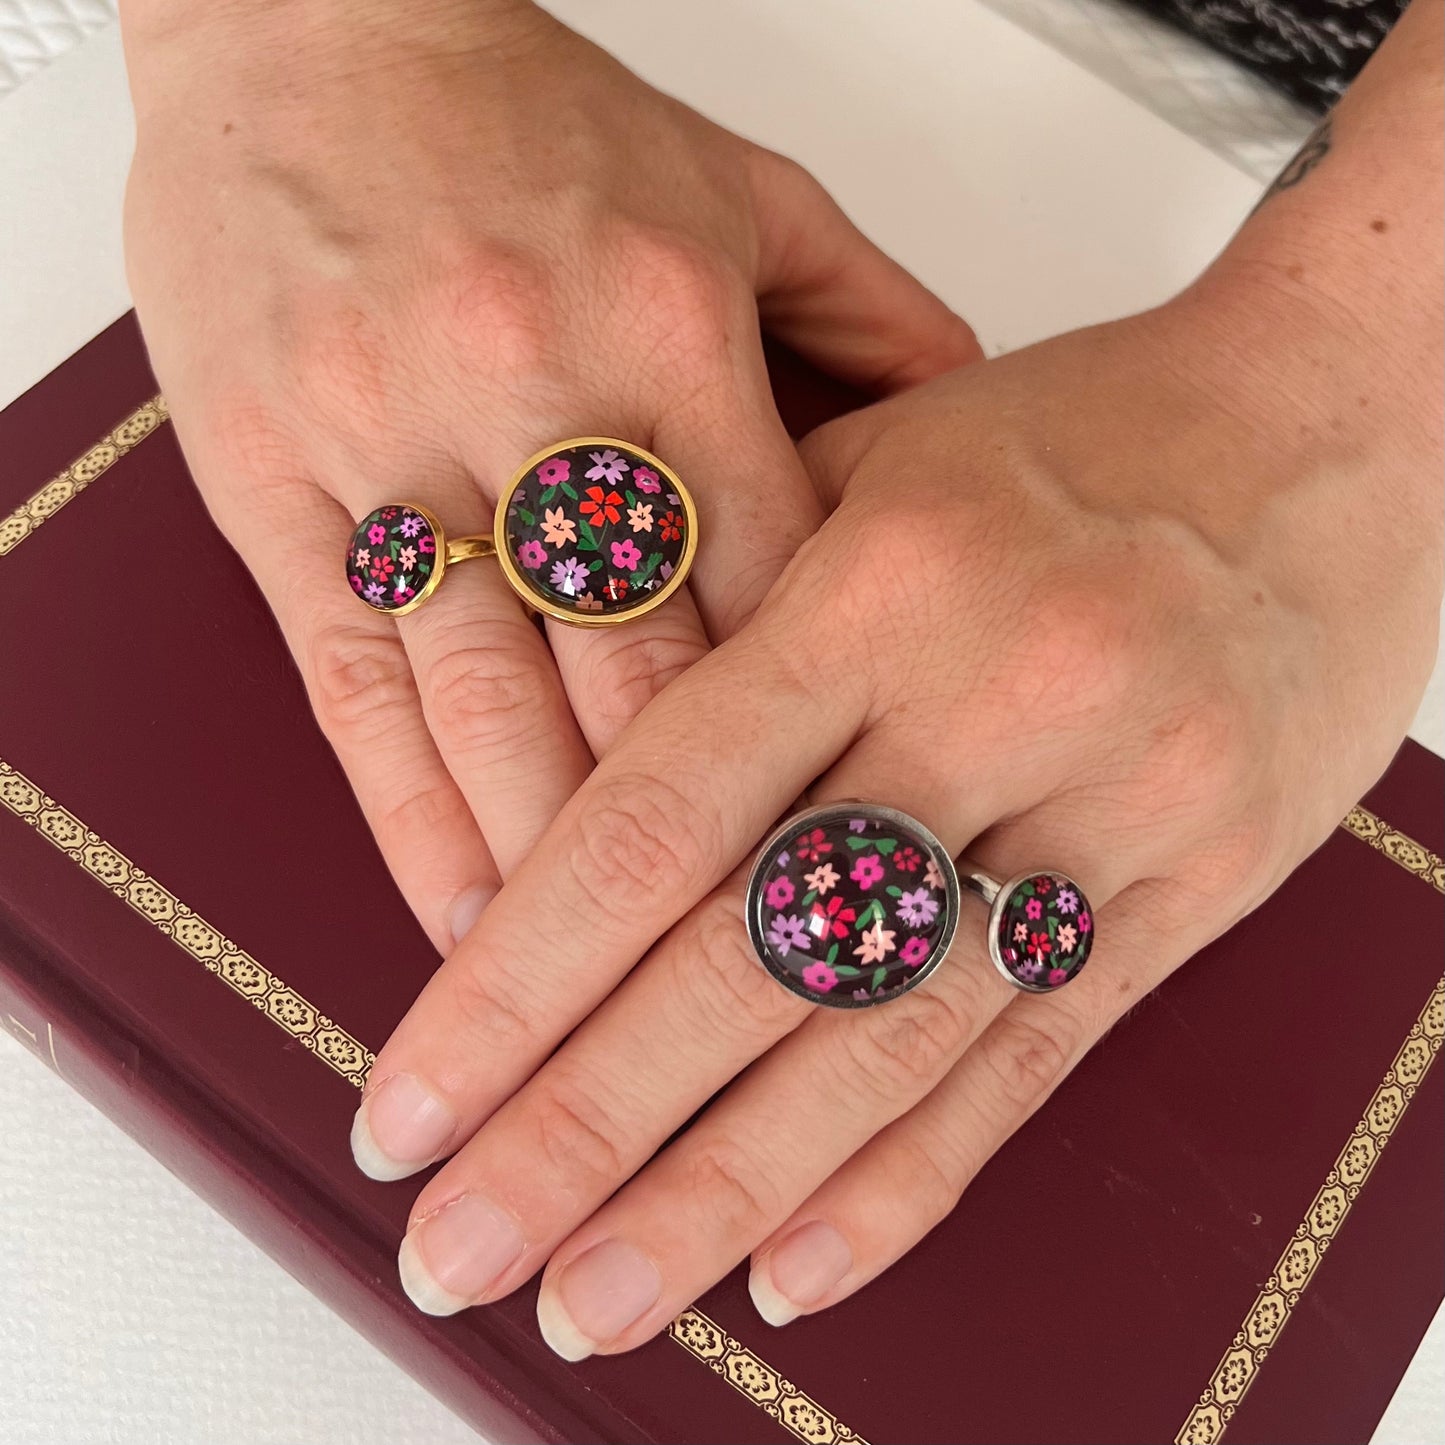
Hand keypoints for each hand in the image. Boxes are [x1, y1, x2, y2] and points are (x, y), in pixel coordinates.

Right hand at [119, 0, 977, 955]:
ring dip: (557, 885)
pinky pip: (359, 690)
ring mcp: (397, 453)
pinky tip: (462, 923)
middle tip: (759, 1003)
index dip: (824, 755)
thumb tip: (969, 431)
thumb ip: (866, 323)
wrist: (311, 27)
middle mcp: (538, 402)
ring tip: (607, 1017)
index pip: (777, 596)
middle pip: (644, 686)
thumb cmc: (526, 119)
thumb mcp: (739, 191)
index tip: (864, 876)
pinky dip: (412, 822)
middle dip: (709, 868)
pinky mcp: (279, 492)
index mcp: (672, 334)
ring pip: (495, 714)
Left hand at [356, 264, 1439, 1350]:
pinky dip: (910, 1178)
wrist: (1330, 428)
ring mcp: (1112, 807)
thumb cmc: (1078, 438)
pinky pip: (1037, 1057)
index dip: (518, 980)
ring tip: (599, 1296)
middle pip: (754, 958)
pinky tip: (796, 1267)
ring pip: (887, 1040)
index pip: (659, 820)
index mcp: (881, 584)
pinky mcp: (1197, 884)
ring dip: (725, 1193)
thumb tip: (577, 783)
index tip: (412, 1101)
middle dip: (585, 1127)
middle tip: (460, 1252)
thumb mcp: (882, 465)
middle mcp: (993, 703)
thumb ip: (735, 610)